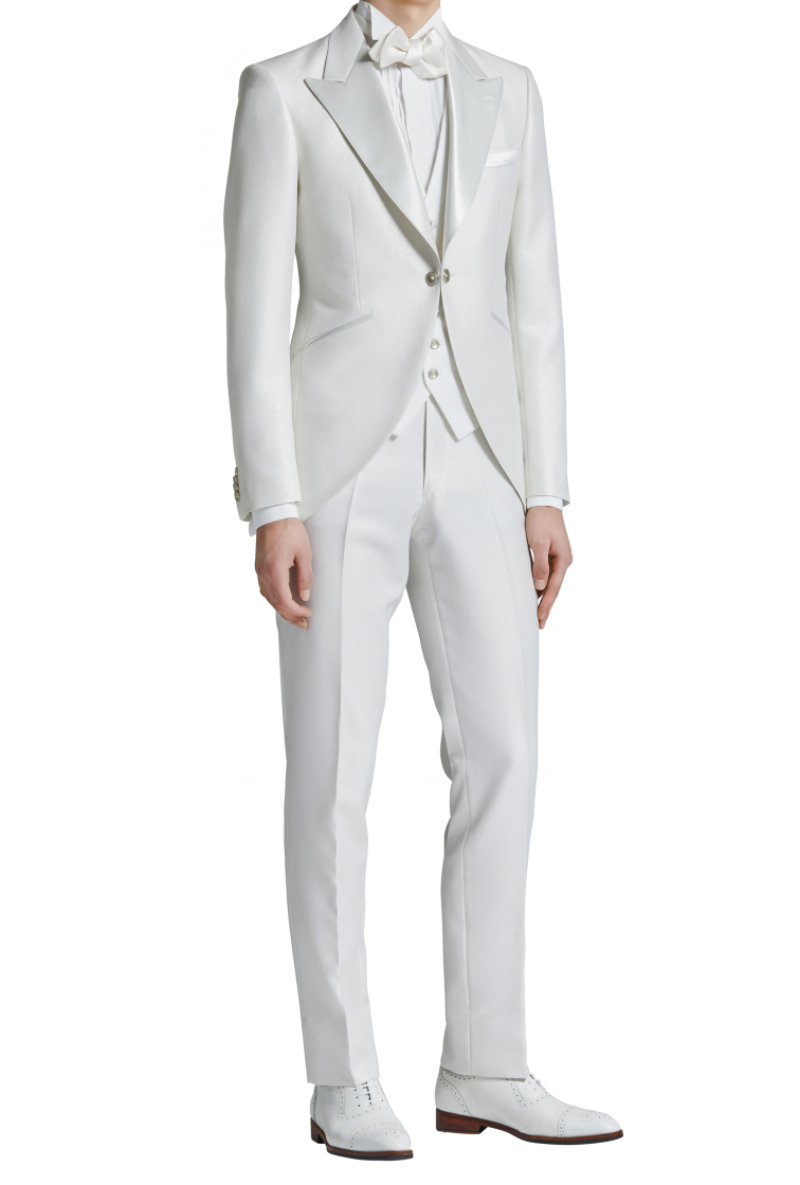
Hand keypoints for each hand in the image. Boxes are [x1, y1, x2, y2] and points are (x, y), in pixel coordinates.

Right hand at [255, 518, 312, 628]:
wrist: (273, 514)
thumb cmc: (290, 530)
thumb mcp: (305, 552)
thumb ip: (305, 576)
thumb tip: (305, 596)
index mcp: (275, 570)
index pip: (284, 600)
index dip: (296, 611)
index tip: (308, 614)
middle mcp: (263, 574)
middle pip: (275, 603)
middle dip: (290, 616)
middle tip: (304, 624)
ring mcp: (259, 571)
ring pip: (269, 598)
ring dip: (282, 610)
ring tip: (295, 617)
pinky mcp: (258, 567)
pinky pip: (265, 590)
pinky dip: (275, 600)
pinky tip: (283, 602)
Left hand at [525, 506, 572, 628]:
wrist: (544, 502)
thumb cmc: (540, 520)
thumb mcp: (538, 542)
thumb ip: (540, 564)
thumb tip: (540, 585)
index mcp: (563, 559)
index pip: (554, 587)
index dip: (546, 604)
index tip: (540, 618)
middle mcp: (564, 561)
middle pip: (555, 589)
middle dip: (547, 606)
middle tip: (540, 624)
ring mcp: (560, 558)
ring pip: (552, 583)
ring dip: (546, 598)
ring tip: (540, 615)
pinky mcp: (553, 554)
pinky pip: (550, 575)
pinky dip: (544, 587)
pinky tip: (539, 594)